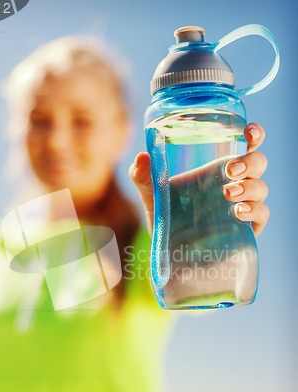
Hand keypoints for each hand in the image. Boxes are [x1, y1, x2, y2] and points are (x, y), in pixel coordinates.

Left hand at [129, 122, 268, 236]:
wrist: (168, 248)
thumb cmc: (164, 214)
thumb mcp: (151, 193)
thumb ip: (142, 175)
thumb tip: (142, 156)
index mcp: (218, 169)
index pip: (246, 145)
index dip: (255, 135)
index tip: (249, 131)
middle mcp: (235, 184)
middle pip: (258, 164)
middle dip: (249, 163)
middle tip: (229, 172)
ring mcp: (242, 206)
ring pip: (261, 188)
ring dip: (250, 187)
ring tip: (229, 194)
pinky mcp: (246, 229)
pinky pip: (262, 215)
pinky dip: (255, 211)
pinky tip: (239, 212)